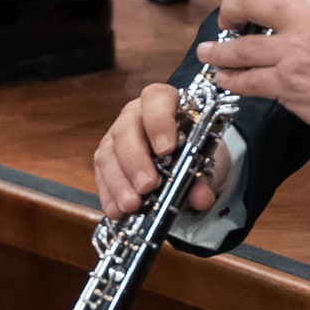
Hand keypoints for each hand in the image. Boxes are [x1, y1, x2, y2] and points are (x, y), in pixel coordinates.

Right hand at [94, 83, 240, 221]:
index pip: (156, 99)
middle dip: (135, 160)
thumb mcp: (209, 162)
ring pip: (109, 153)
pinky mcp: (106, 158)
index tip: (167, 148)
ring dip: (118, 182)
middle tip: (147, 186)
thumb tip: (200, 196)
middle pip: (126, 129)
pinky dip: (108, 194)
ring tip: (131, 205)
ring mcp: (117, 136)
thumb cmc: (195, 151)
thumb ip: (206, 178)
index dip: (159, 121)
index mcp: (164, 104)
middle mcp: (135, 116)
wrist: (188, 160)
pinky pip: (101, 174)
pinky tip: (117, 210)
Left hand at [199, 0, 309, 141]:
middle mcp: (305, 21)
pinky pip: (247, 80)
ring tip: (210, 51)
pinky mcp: (287, 85)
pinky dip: (232, 79)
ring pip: (240, 46)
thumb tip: (302, 8)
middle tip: (228, 17)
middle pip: (248, 1)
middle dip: (230, 8)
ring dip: (219, 50)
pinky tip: (226, 78)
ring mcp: (292, 54)